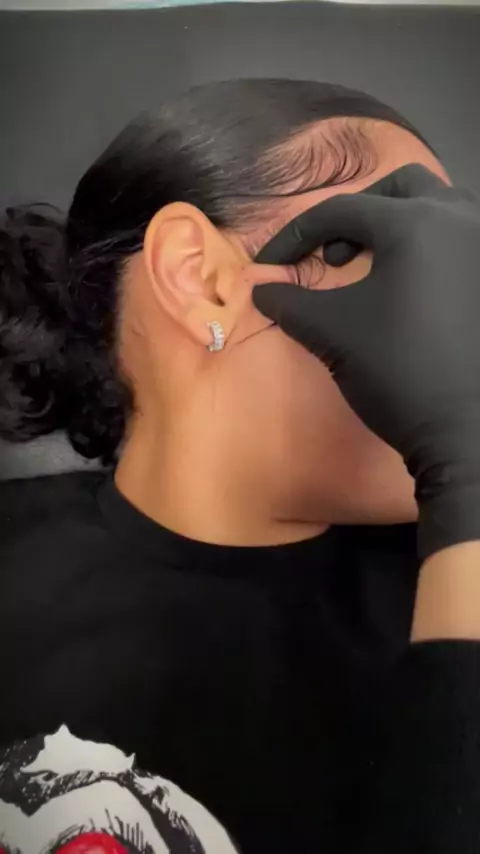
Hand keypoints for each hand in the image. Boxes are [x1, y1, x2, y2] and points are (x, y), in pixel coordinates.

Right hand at [253, 165, 479, 558]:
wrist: (464, 430)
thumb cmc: (397, 372)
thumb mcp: (333, 333)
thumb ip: (291, 302)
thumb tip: (259, 288)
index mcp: (415, 224)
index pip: (341, 211)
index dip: (296, 235)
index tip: (272, 264)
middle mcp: (460, 219)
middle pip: (399, 189)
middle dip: (358, 215)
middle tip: (335, 253)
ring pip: (440, 209)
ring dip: (400, 226)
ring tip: (375, 266)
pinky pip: (461, 240)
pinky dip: (431, 247)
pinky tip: (415, 287)